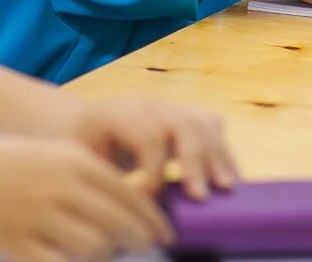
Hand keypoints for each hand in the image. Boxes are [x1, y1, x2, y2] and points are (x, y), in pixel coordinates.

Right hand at [0, 134, 172, 261]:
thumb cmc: (7, 164)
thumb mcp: (52, 154)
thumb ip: (90, 176)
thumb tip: (131, 208)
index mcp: (72, 160)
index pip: (128, 193)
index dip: (152, 218)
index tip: (164, 233)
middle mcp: (59, 187)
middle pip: (119, 223)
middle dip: (140, 240)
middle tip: (146, 248)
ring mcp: (38, 217)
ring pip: (96, 248)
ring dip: (108, 255)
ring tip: (108, 254)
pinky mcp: (18, 245)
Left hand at [72, 97, 238, 199]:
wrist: (85, 121)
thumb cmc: (83, 146)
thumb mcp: (82, 158)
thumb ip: (106, 177)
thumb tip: (134, 206)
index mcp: (117, 113)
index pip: (147, 136)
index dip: (152, 172)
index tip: (146, 201)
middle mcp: (147, 104)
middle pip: (181, 124)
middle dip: (194, 161)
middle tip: (199, 196)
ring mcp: (168, 107)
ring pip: (202, 122)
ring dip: (217, 156)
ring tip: (225, 187)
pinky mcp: (183, 114)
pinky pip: (211, 125)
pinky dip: (223, 151)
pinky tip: (229, 178)